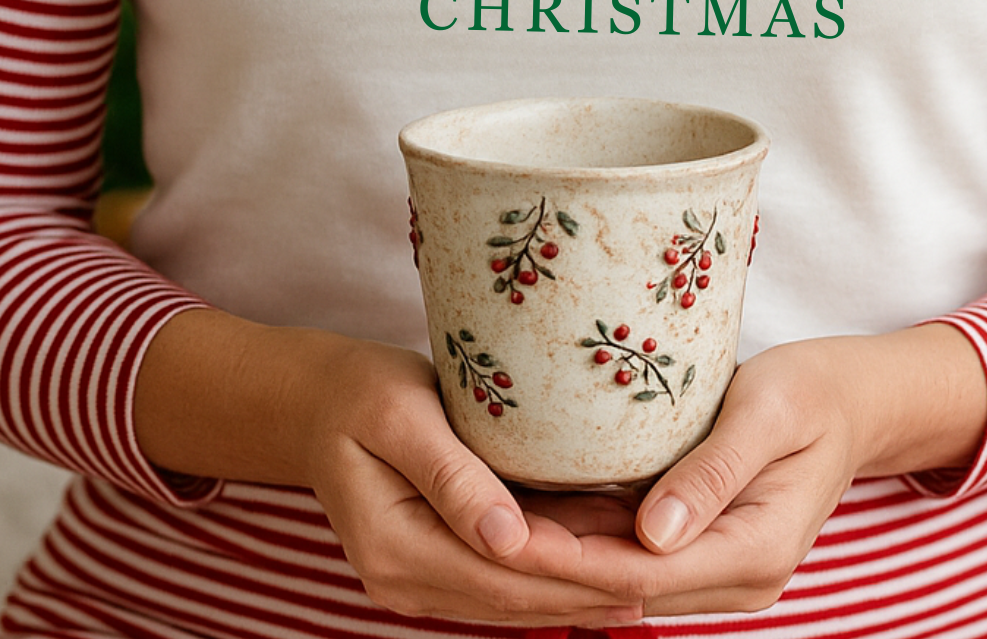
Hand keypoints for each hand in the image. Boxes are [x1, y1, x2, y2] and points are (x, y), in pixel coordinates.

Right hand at [136, 313, 642, 626]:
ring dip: (585, 583)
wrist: (314, 401)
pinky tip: (610, 546)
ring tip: (658, 567)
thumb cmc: (358, 391)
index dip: (576, 568)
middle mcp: (408, 580)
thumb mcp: (400, 418)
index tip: (640, 559)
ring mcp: (423, 576)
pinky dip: (559, 563)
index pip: (504, 572)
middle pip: (518, 594)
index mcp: (396, 549)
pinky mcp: (440, 558)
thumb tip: (507, 542)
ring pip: (519, 592)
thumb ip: (452, 479)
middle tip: (671, 572)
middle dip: (594, 586)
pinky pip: (508, 570)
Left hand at [517, 327, 986, 616]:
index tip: (505, 534)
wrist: (849, 402)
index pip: (642, 573)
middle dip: (548, 565)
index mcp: (755, 551)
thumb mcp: (768, 413)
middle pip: (623, 585)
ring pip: (622, 574)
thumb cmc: (811, 391)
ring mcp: (718, 565)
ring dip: (558, 555)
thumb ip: (715, 473)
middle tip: (472, 530)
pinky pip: (633, 550)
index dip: (569, 560)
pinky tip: (529, 508)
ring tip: (483, 522)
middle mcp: (735, 575)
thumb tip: (653, 535)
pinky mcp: (703, 543)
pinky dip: (583, 535)